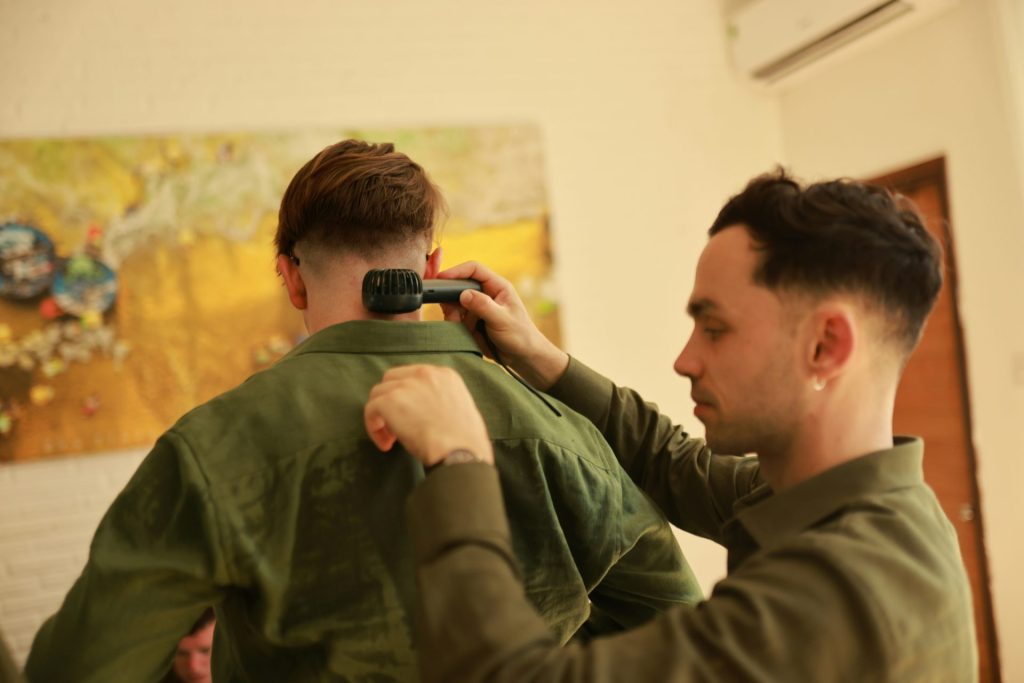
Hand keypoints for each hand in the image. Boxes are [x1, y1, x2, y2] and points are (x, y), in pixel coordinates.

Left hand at [364, 365, 493, 466]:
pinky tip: (386, 444)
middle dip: (390, 401)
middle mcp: (424, 374)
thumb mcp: (461, 408)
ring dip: (382, 415)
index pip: (414, 377)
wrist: (460, 452)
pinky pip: (371, 410)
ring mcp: (406, 386)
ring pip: (378, 393)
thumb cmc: (465, 441)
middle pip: (392, 379)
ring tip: (391, 438)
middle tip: (397, 426)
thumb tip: (423, 410)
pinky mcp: (390, 401)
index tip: (410, 416)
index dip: (407, 397)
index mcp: (445, 375)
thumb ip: (441, 400)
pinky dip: (373, 427)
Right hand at [437, 261, 568, 390]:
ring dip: (455, 316)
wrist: (523, 357)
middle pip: (460, 287)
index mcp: (497, 286)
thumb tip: (463, 294)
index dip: (456, 271)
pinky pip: (456, 318)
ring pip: (455, 305)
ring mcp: (478, 308)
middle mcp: (486, 294)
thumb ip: (483, 306)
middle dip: (452, 300)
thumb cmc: (520, 336)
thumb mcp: (502, 320)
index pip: (474, 270)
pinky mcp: (472, 321)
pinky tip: (466, 333)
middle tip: (450, 313)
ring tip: (466, 328)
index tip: (442, 279)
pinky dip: (456, 325)